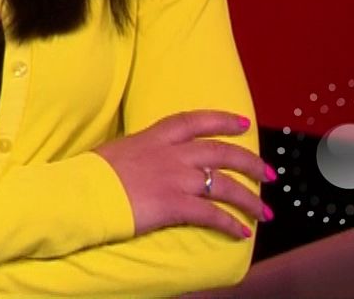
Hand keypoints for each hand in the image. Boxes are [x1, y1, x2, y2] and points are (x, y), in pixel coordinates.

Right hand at [93, 110, 271, 237]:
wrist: (84, 192)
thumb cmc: (93, 173)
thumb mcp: (120, 150)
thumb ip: (142, 152)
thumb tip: (147, 159)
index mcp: (155, 137)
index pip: (196, 121)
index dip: (222, 120)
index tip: (242, 122)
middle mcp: (172, 154)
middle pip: (222, 153)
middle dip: (251, 162)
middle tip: (269, 174)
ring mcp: (176, 179)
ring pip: (225, 185)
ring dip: (250, 200)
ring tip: (265, 212)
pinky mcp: (176, 204)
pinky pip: (213, 215)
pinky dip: (231, 224)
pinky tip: (242, 232)